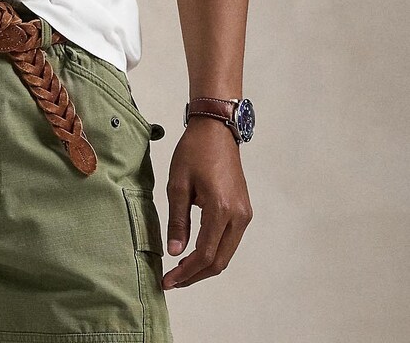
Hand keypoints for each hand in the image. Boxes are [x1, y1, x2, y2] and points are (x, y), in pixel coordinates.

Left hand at [162, 116, 252, 288]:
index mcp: (222, 210)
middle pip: (219, 261)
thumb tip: (175, 253)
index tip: (167, 281)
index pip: (205, 254)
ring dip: (204, 266)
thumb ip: (177, 221)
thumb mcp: (178, 184)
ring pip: (226, 254)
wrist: (216, 129)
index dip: (185, 272)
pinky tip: (194, 252)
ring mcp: (244, 214)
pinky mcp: (243, 210)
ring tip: (179, 270)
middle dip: (195, 275)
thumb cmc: (194, 151)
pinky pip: (229, 241)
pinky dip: (213, 252)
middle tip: (172, 281)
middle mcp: (239, 216)